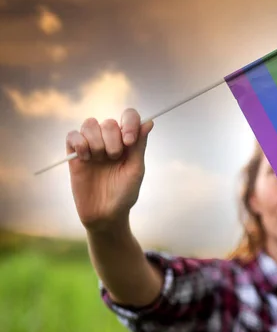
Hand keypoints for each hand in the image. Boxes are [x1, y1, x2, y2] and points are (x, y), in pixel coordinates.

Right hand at [66, 108, 153, 231]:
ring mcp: (92, 146)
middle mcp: (110, 140)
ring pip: (90, 124)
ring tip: (99, 160)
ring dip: (96, 141)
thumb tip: (149, 122)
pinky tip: (85, 158)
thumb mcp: (135, 170)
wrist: (105, 214)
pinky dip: (79, 143)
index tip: (129, 141)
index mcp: (127, 141)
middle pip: (109, 122)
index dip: (129, 123)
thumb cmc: (125, 193)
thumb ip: (139, 146)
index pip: (129, 117)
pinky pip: (72, 135)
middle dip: (113, 140)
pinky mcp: (75, 154)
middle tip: (114, 158)